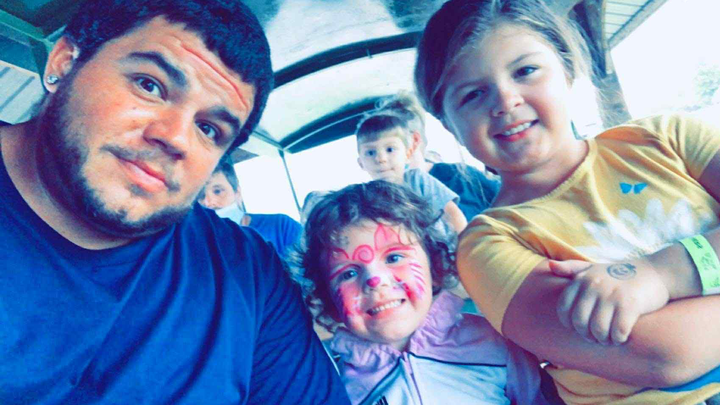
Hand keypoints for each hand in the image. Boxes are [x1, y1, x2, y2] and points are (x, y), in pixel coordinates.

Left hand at [550, 260, 669, 345]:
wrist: (657, 272)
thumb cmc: (620, 274)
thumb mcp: (594, 268)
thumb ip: (571, 269)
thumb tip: (550, 265)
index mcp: (582, 278)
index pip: (563, 309)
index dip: (570, 324)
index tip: (581, 328)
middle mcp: (594, 285)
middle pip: (579, 322)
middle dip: (587, 335)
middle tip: (597, 337)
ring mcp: (612, 294)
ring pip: (598, 330)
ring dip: (603, 340)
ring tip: (609, 339)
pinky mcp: (630, 304)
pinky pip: (618, 331)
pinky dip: (618, 339)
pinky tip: (621, 337)